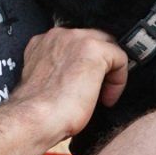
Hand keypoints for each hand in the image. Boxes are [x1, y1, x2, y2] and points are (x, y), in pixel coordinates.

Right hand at [12, 27, 129, 145]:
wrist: (35, 119)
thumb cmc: (38, 111)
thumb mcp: (45, 82)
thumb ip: (58, 71)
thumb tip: (78, 79)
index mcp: (43, 43)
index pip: (76, 44)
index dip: (85, 65)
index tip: (84, 86)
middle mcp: (58, 35)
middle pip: (95, 40)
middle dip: (101, 64)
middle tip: (98, 91)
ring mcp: (76, 39)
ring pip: (108, 48)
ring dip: (108, 73)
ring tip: (102, 97)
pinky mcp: (93, 49)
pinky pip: (120, 58)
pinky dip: (118, 81)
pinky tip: (106, 99)